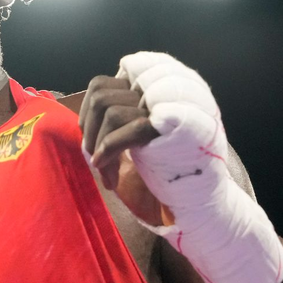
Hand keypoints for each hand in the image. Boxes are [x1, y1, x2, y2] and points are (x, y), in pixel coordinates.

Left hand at [79, 52, 225, 223]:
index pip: (101, 85)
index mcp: (150, 87)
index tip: (89, 139)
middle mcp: (161, 89)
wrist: (199, 196)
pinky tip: (107, 169)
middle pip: (100, 96)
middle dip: (89, 131)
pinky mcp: (172, 125)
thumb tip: (84, 119)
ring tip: (106, 171)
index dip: (86, 114)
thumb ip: (118, 118)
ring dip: (98, 146)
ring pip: (110, 111)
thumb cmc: (164, 168)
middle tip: (95, 158)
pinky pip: (130, 128)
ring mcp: (168, 105)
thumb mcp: (137, 134)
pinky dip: (109, 149)